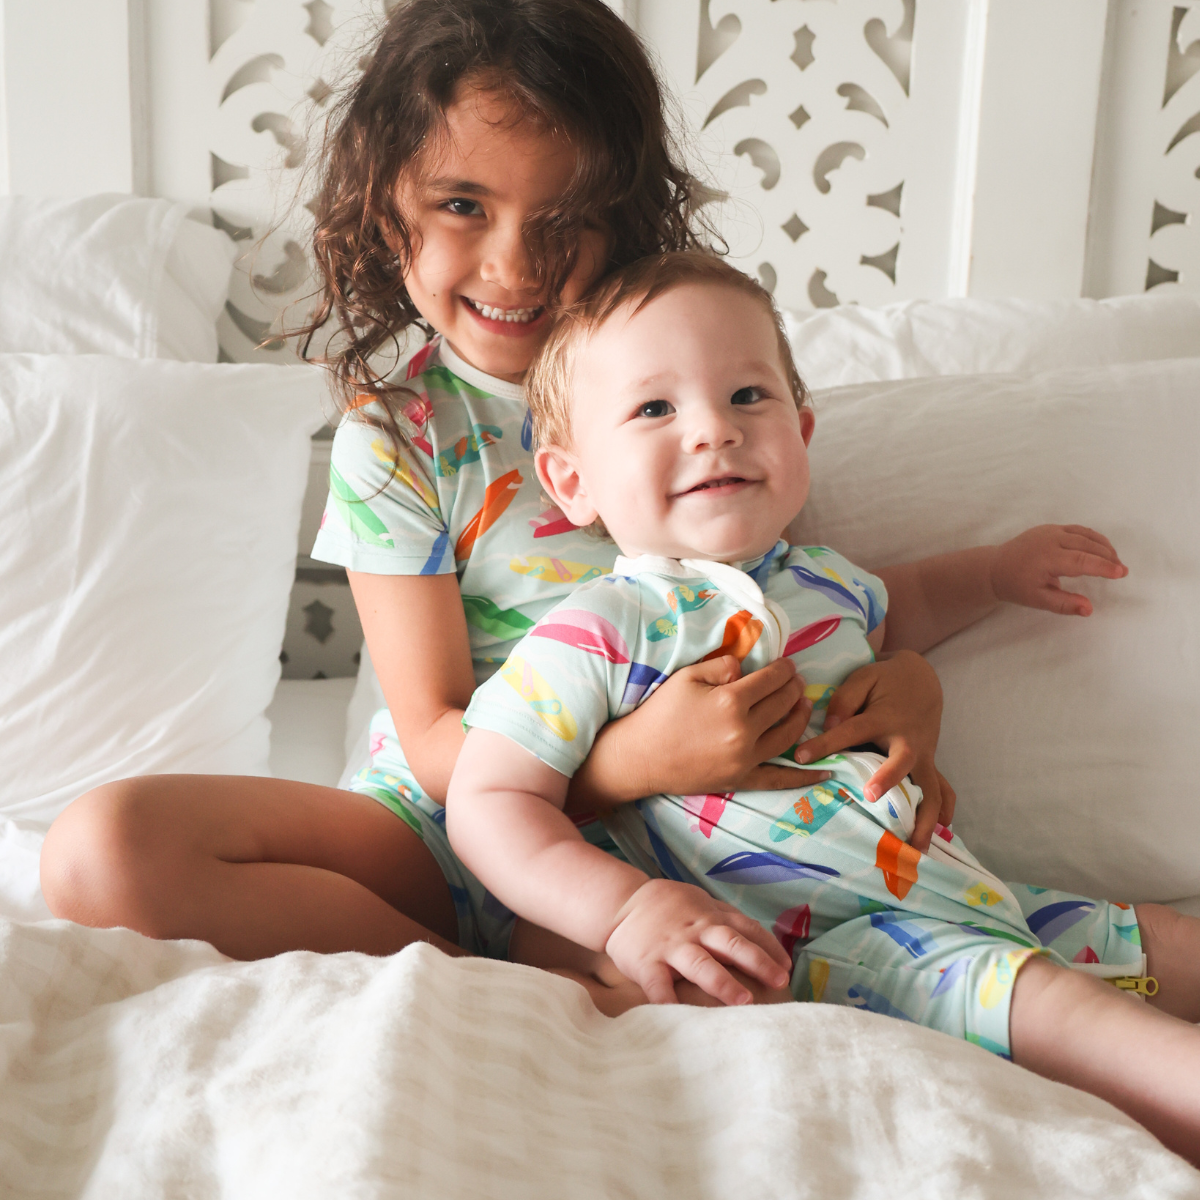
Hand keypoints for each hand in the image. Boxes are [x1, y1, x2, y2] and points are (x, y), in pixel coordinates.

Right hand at [574, 655, 832, 809]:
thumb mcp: (686, 676)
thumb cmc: (659, 712)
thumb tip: (746, 668)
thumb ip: (722, 666)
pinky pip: (780, 778)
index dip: (784, 668)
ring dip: (801, 717)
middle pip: (784, 704)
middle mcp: (744, 731)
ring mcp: (745, 758)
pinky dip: (803, 776)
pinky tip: (824, 772)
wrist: (639, 757)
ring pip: (789, 735)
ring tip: (803, 705)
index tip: (788, 663)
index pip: (771, 680)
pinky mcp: (742, 779)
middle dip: (795, 688)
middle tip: (797, 679)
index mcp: (731, 701)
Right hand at [604, 878, 791, 1005]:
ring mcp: (671, 947)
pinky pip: (658, 985)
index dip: (768, 947)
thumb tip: (765, 942)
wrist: (621, 903)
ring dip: (723, 981)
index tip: (786, 967)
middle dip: (756, 961)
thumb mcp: (701, 903)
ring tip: (744, 1000)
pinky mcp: (647, 963)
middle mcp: (695, 931)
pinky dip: (668, 1001)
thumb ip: (727, 919)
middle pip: (730, 943)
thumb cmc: (669, 907)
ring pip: (700, 963)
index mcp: (710, 917)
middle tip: (779, 981)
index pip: (746, 929)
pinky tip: (680, 1018)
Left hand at [792, 651, 954, 851]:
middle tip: (871, 796)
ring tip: (915, 847)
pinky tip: (939, 835)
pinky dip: (944, 812)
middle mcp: (907, 740)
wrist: (922, 680)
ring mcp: (924, 755)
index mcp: (883, 717)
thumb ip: (844, 699)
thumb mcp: (862, 677)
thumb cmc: (885, 681)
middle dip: (888, 778)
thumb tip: (831, 725)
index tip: (801, 757)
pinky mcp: (930, 764)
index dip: (824, 743)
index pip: (850, 731)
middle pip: (902, 760)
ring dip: (925, 817)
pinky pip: (942, 790)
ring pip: (931, 787)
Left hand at [990, 525, 1126, 616]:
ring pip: (1084, 534)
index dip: (1102, 566)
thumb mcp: (1038, 599)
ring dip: (1103, 546)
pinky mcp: (1050, 528)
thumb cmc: (1016, 586)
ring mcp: (1050, 531)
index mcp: (1046, 558)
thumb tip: (1089, 610)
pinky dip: (1093, 538)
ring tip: (1115, 561)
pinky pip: (1077, 530)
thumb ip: (1064, 604)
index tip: (1121, 573)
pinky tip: (1102, 549)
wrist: (995, 567)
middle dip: (1107, 557)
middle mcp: (1050, 540)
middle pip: (1087, 545)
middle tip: (1122, 570)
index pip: (1081, 561)